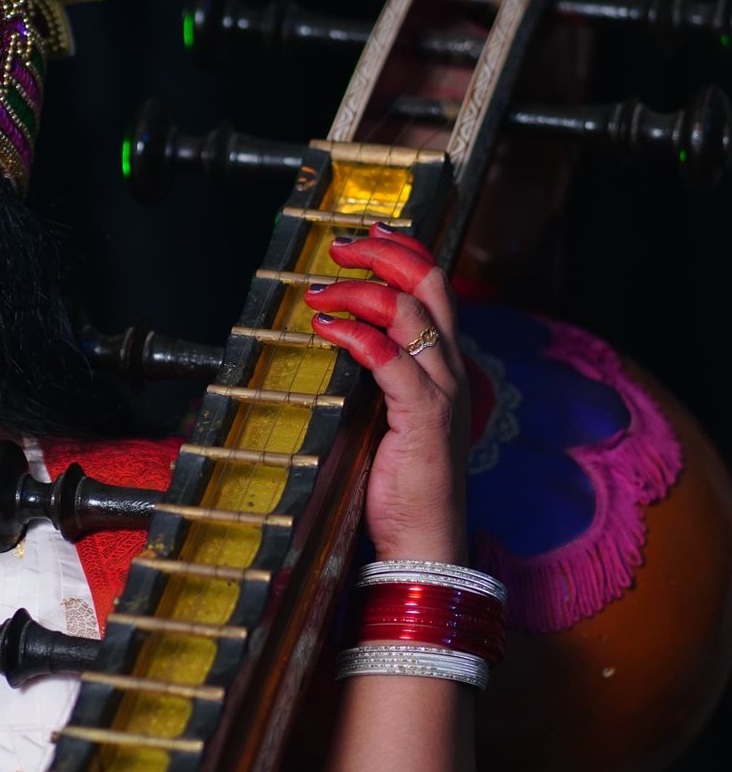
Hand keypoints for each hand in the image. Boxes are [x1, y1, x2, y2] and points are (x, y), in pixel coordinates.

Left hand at [303, 224, 469, 562]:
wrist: (426, 539)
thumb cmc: (404, 484)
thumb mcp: (392, 418)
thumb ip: (381, 380)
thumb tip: (343, 343)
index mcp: (448, 367)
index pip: (438, 290)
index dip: (408, 253)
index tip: (372, 232)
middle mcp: (452, 370)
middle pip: (430, 285)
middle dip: (385, 254)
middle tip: (341, 246)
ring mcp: (442, 391)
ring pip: (407, 312)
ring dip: (357, 290)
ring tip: (318, 289)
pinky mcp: (423, 415)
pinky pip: (387, 359)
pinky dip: (352, 335)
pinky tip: (324, 329)